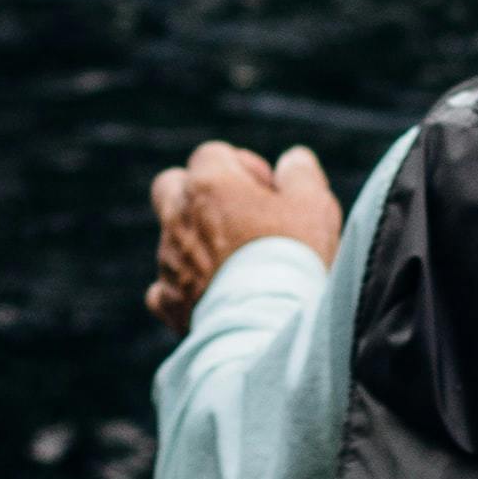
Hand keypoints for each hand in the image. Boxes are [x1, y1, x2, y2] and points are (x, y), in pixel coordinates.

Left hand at [145, 138, 342, 337]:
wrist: (269, 324)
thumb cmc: (293, 258)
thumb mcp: (314, 205)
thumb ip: (301, 174)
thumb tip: (293, 160)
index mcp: (209, 184)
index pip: (213, 155)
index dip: (242, 168)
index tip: (269, 194)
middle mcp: (178, 216)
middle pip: (173, 186)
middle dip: (199, 195)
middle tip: (237, 219)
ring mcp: (169, 260)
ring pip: (172, 239)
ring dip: (197, 244)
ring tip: (239, 268)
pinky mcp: (169, 301)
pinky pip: (163, 289)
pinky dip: (182, 290)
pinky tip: (210, 298)